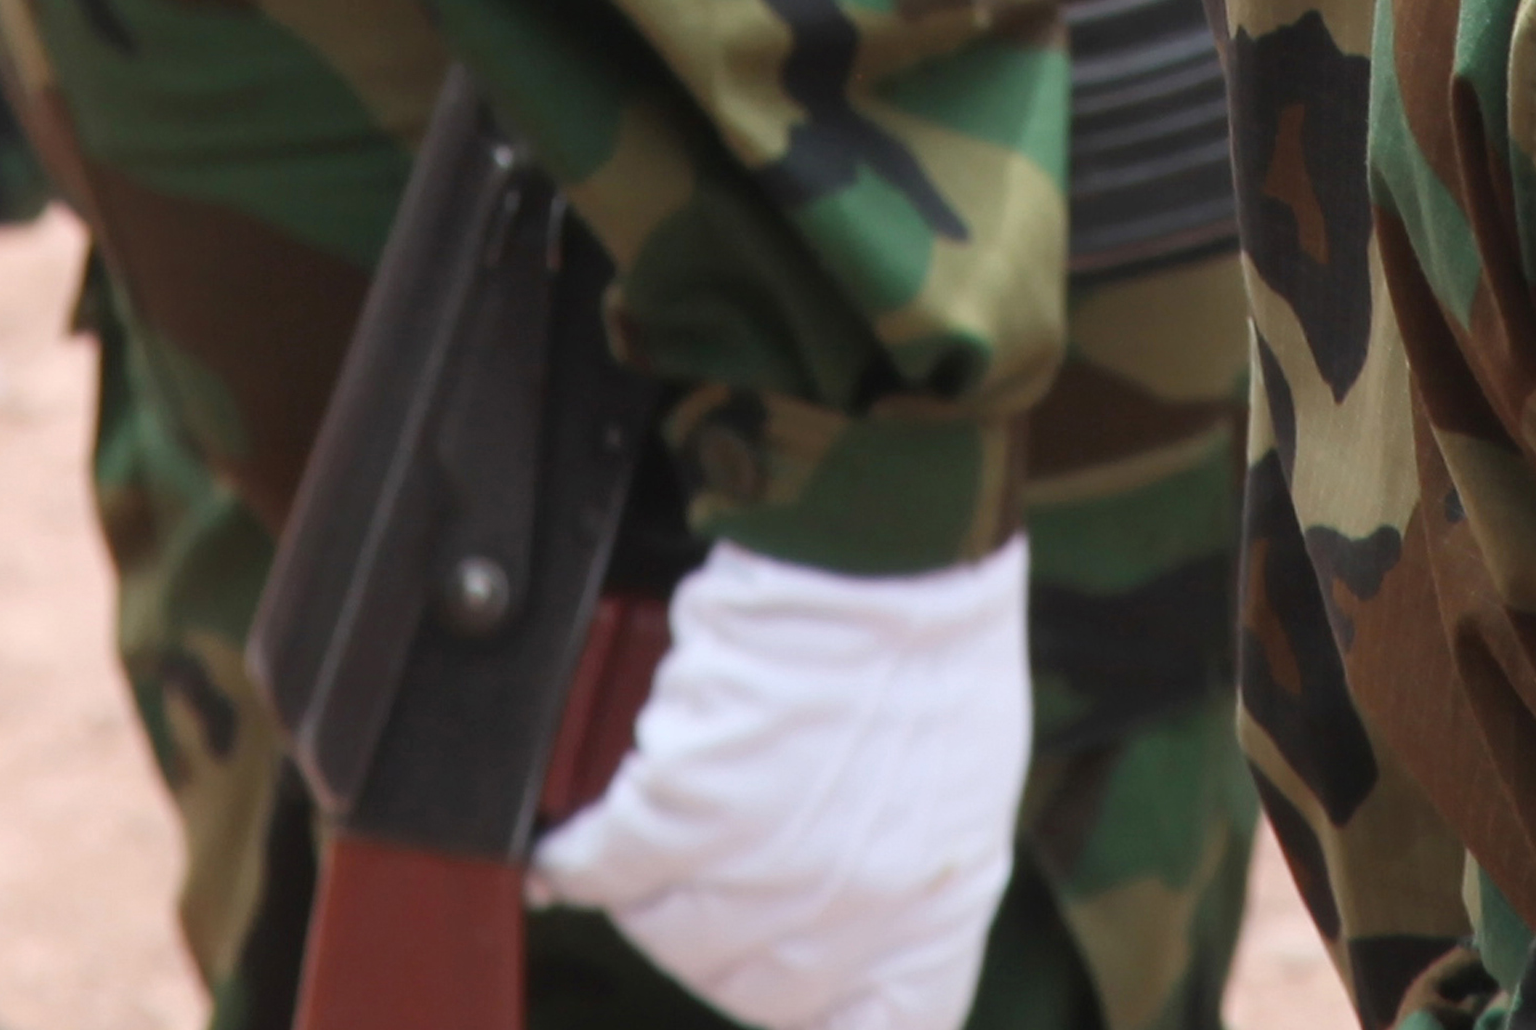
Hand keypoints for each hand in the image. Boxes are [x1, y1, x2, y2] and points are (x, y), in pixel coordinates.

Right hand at [530, 542, 1034, 1029]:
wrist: (884, 553)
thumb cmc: (931, 643)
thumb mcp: (960, 785)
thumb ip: (909, 873)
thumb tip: (857, 915)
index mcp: (934, 913)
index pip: (886, 1029)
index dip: (835, 1018)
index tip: (808, 1000)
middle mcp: (849, 917)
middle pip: (752, 985)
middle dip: (727, 930)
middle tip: (725, 860)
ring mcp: (764, 875)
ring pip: (667, 929)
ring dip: (655, 882)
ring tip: (666, 818)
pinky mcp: (687, 814)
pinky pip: (604, 869)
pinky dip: (577, 858)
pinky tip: (575, 843)